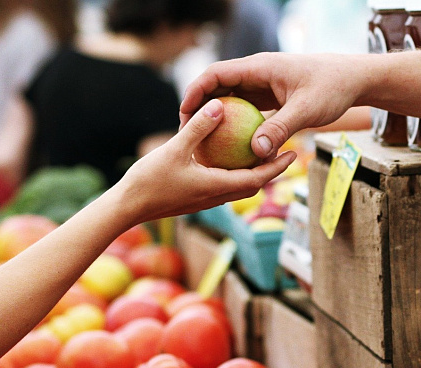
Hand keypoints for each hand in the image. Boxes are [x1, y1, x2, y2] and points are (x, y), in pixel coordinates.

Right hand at [114, 98, 296, 225]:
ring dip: (253, 173)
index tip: (293, 154)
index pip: (257, 179)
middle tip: (285, 151)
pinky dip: (233, 173)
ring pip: (238, 186)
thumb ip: (198, 128)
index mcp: (217, 187)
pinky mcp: (195, 198)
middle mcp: (215, 197)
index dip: (277, 167)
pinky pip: (222, 185)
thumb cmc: (149, 181)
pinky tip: (227, 157)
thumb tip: (219, 105)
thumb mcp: (174, 149)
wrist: (127, 208)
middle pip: (252, 185)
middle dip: (271, 170)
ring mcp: (205, 200)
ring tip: (261, 153)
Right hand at [179, 53, 364, 158]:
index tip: (184, 114)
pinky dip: (236, 125)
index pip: (216, 74)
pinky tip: (231, 147)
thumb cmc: (332, 88)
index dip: (195, 92)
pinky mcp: (270, 97)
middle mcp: (257, 74)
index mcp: (259, 67)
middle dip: (200, 107)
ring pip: (231, 99)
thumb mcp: (306, 110)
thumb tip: (256, 152)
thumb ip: (280, 129)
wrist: (353, 79)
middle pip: (218, 87)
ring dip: (217, 118)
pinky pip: (246, 110)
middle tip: (187, 133)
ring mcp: (263, 85)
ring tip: (203, 142)